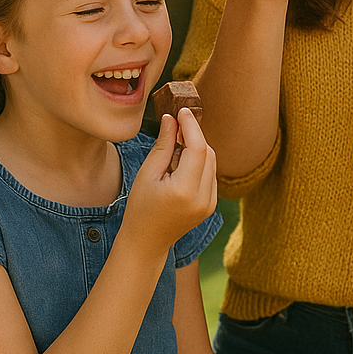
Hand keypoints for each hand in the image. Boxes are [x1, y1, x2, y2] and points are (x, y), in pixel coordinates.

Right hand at [124, 109, 217, 261]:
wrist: (146, 243)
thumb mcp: (147, 174)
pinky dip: (200, 163)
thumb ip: (163, 145)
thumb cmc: (140, 207)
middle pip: (208, 153)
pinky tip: (181, 165)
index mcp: (185, 191)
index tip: (183, 111)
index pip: (198, 148)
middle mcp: (203, 198)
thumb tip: (172, 118)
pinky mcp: (211, 205)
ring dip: (197, 148)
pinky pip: (211, 174)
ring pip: (212, 162)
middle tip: (176, 126)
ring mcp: (210, 203)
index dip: (192, 126)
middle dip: (194, 136)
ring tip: (174, 150)